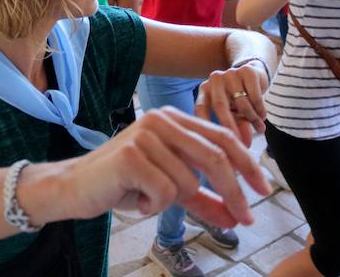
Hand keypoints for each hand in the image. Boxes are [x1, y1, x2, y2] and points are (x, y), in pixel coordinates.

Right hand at [60, 107, 269, 226]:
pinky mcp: (131, 155)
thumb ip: (204, 199)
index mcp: (173, 119)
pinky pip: (165, 192)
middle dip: (233, 192)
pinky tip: (134, 199)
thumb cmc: (122, 184)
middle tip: (244, 220)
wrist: (75, 188)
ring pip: (188, 182)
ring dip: (172, 201)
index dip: (248, 165)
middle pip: (215, 157)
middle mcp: (161, 119)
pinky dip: (153, 206)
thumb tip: (237, 216)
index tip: (264, 191)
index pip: (222, 138)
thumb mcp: (169, 190)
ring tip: (145, 197)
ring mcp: (145, 135)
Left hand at [195, 59, 269, 144]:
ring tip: (260, 128)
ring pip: (241, 102)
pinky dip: (260, 109)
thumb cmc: (239, 97)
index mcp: (205, 90)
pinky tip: (263, 116)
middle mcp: (215, 80)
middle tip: (240, 144)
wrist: (254, 74)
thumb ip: (235, 125)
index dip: (205, 125)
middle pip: (220, 105)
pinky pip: (255, 96)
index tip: (211, 142)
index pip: (200, 108)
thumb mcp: (233, 112)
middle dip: (230, 126)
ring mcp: (230, 73)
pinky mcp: (247, 71)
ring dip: (252, 118)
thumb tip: (243, 144)